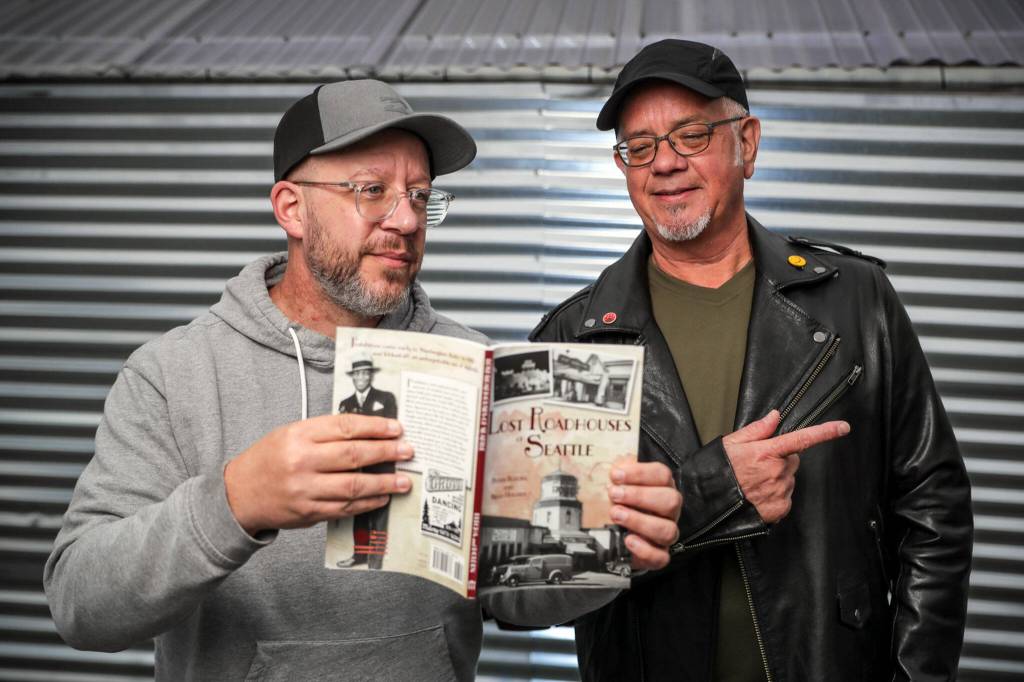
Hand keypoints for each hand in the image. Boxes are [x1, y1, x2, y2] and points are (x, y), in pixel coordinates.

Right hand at [224, 414, 413, 534]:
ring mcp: (305, 490)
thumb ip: (325, 432)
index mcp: (298, 435)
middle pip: (353, 455)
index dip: (375, 427)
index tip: (397, 428)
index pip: (345, 427)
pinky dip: (367, 503)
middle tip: (408, 452)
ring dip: (383, 483)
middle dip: (386, 453)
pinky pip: (345, 508)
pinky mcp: (308, 512)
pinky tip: (382, 497)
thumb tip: (368, 433)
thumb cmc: (270, 459)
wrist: (239, 494)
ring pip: (353, 486)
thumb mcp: (291, 434)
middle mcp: (302, 461)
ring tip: (403, 480)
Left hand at [608, 462, 682, 570]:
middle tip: (615, 494)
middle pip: (671, 500)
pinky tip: (628, 540)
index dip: (639, 473)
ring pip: (668, 530)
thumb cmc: (621, 501)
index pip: (662, 474)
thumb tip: (618, 469)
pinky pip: (661, 557)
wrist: (615, 532)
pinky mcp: (658, 554)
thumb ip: (620, 472)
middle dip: (640, 496)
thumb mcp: (619, 482)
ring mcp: (666, 532)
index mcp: (662, 487)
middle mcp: (669, 510)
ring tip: (616, 514)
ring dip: (639, 521)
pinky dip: (645, 550)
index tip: (616, 475)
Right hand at [723, 410, 849, 523]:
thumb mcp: (731, 443)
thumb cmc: (718, 471)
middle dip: (780, 460)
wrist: (709, 502)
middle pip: (792, 460)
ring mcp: (779, 491)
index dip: (824, 432)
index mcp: (766, 452)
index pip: (801, 439)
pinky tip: (758, 495)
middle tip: (758, 466)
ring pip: (788, 479)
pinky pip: (785, 497)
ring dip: (777, 479)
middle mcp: (777, 471)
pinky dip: (776, 496)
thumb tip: (775, 416)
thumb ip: (757, 430)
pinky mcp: (779, 508)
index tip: (843, 427)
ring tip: (754, 483)